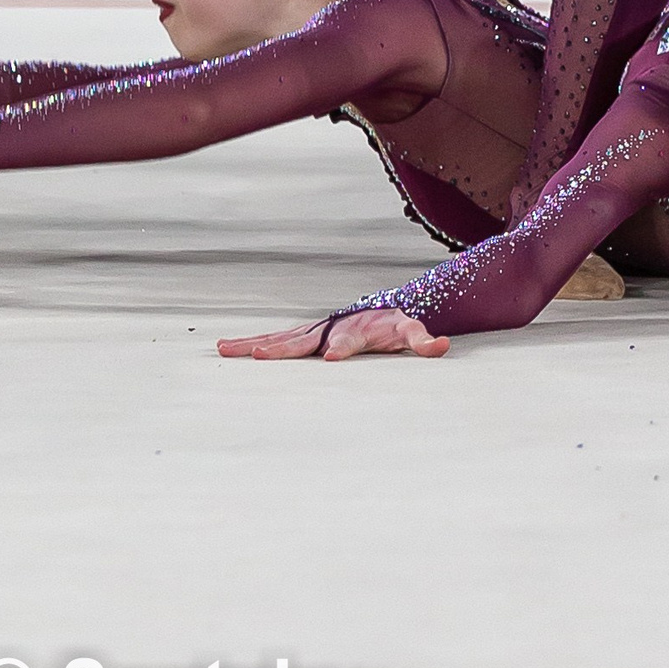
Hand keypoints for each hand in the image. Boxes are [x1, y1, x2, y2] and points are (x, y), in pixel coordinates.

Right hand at [217, 308, 448, 361]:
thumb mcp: (412, 332)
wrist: (379, 308)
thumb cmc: (395, 324)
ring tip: (225, 349)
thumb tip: (443, 346)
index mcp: (357, 330)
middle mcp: (330, 328)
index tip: (330, 359)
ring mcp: (313, 332)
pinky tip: (226, 350)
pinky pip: (275, 340)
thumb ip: (424, 340)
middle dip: (282, 348)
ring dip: (254, 345)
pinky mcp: (303, 336)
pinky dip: (252, 345)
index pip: (349, 341)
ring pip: (281, 338)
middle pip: (303, 340)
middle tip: (260, 355)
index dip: (341, 349)